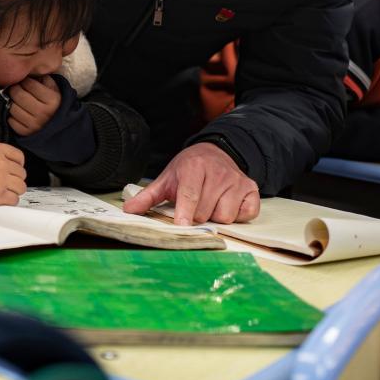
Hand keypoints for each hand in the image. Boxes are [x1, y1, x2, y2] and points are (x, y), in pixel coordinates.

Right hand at [0, 137, 26, 209]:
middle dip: (15, 178)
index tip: (15, 169)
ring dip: (15, 190)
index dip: (18, 164)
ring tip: (7, 191)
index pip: (19, 157)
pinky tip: (3, 199)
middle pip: (21, 173)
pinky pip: (14, 199)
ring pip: (21, 186)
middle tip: (7, 182)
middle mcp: (1, 164)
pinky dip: (10, 200)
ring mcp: (0, 180)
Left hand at [7, 76, 61, 135]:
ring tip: (18, 102)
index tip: (25, 82)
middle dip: (15, 89)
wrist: (60, 128)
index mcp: (52, 99)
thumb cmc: (55, 105)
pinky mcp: (26, 133)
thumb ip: (44, 78)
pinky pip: (11, 121)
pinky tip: (19, 113)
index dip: (25, 81)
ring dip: (13, 103)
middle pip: (18, 95)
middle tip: (17, 89)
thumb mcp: (55, 89)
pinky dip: (12, 116)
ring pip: (12, 108)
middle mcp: (43, 112)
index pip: (29, 84)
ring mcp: (34, 124)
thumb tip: (29, 71)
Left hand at [123, 142, 259, 224]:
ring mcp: (237, 181)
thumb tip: (128, 211)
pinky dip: (237, 214)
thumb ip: (148, 196)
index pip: (190, 195)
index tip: (181, 226)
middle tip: (195, 205)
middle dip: (197, 216)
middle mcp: (218, 173)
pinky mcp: (251, 189)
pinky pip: (245, 214)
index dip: (185, 213)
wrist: (215, 152)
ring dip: (216, 216)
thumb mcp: (167, 178)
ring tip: (211, 203)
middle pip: (205, 212)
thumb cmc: (189, 169)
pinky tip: (228, 203)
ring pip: (225, 216)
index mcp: (195, 168)